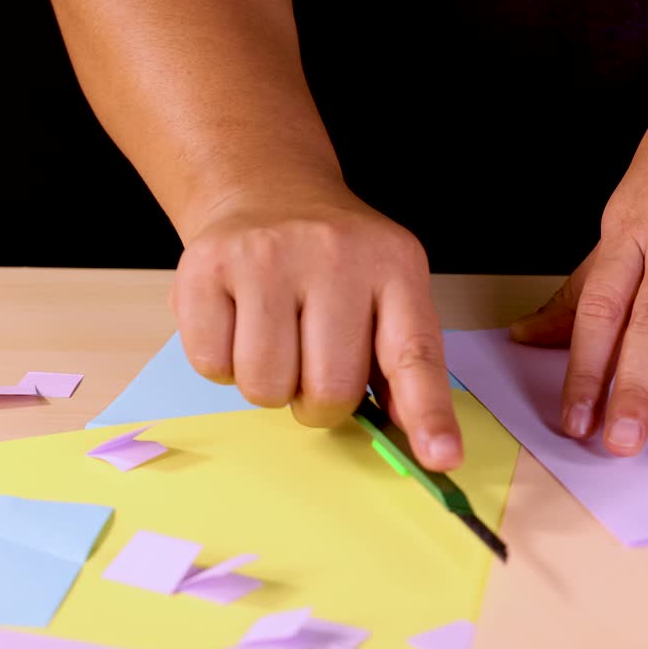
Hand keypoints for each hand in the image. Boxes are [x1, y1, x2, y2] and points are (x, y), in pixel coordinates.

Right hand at [169, 185, 462, 470]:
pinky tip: (237, 320)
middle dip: (320, 402)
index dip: (428, 414)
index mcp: (394, 266)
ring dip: (270, 385)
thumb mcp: (388, 293)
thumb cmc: (335, 263)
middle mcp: (335, 254)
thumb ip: (402, 365)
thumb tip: (417, 440)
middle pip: (329, 390)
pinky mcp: (205, 266)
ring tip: (276, 337)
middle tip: (313, 363)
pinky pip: (212, 366)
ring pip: (265, 387)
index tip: (442, 458)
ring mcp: (266, 256)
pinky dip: (222, 362)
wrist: (267, 190)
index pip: (415, 354)